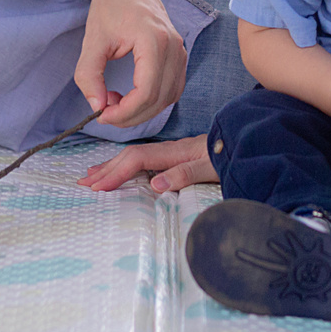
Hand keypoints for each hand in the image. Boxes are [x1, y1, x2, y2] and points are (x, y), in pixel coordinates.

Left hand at [75, 0, 186, 127]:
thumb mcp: (93, 40)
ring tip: (116, 101)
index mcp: (154, 40)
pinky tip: (131, 95)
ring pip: (168, 98)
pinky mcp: (179, 54)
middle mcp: (173, 47)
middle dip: (131, 115)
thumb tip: (97, 107)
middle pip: (158, 99)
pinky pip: (172, 88)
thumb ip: (90, 75)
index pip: (146, 92)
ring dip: (143, 110)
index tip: (102, 114)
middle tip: (105, 112)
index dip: (124, 112)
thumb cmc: (111, 3)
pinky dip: (153, 100)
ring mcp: (180, 51)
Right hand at [76, 136, 216, 193]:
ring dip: (113, 166)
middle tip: (84, 183)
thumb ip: (185, 175)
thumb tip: (154, 184)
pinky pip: (145, 160)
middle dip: (106, 169)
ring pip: (135, 157)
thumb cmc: (230, 157)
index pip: (137, 161)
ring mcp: (172, 152)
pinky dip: (127, 165)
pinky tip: (122, 170)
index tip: (98, 188)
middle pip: (130, 157)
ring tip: (93, 175)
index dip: (116, 173)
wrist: (246, 144)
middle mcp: (169, 150)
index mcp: (174, 152)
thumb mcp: (211, 169)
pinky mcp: (176, 156)